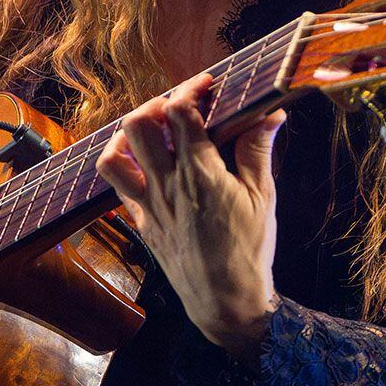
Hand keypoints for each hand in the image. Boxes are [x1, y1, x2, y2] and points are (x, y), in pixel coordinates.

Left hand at [95, 73, 285, 359]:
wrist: (226, 302)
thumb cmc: (249, 250)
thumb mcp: (262, 196)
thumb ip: (258, 149)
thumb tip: (271, 113)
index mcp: (200, 173)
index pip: (181, 113)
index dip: (191, 89)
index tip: (206, 84)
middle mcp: (167, 185)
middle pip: (138, 125)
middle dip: (156, 105)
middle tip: (178, 107)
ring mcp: (148, 205)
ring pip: (114, 156)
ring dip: (127, 136)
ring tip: (152, 132)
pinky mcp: (141, 223)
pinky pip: (118, 188)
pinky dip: (125, 167)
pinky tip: (145, 165)